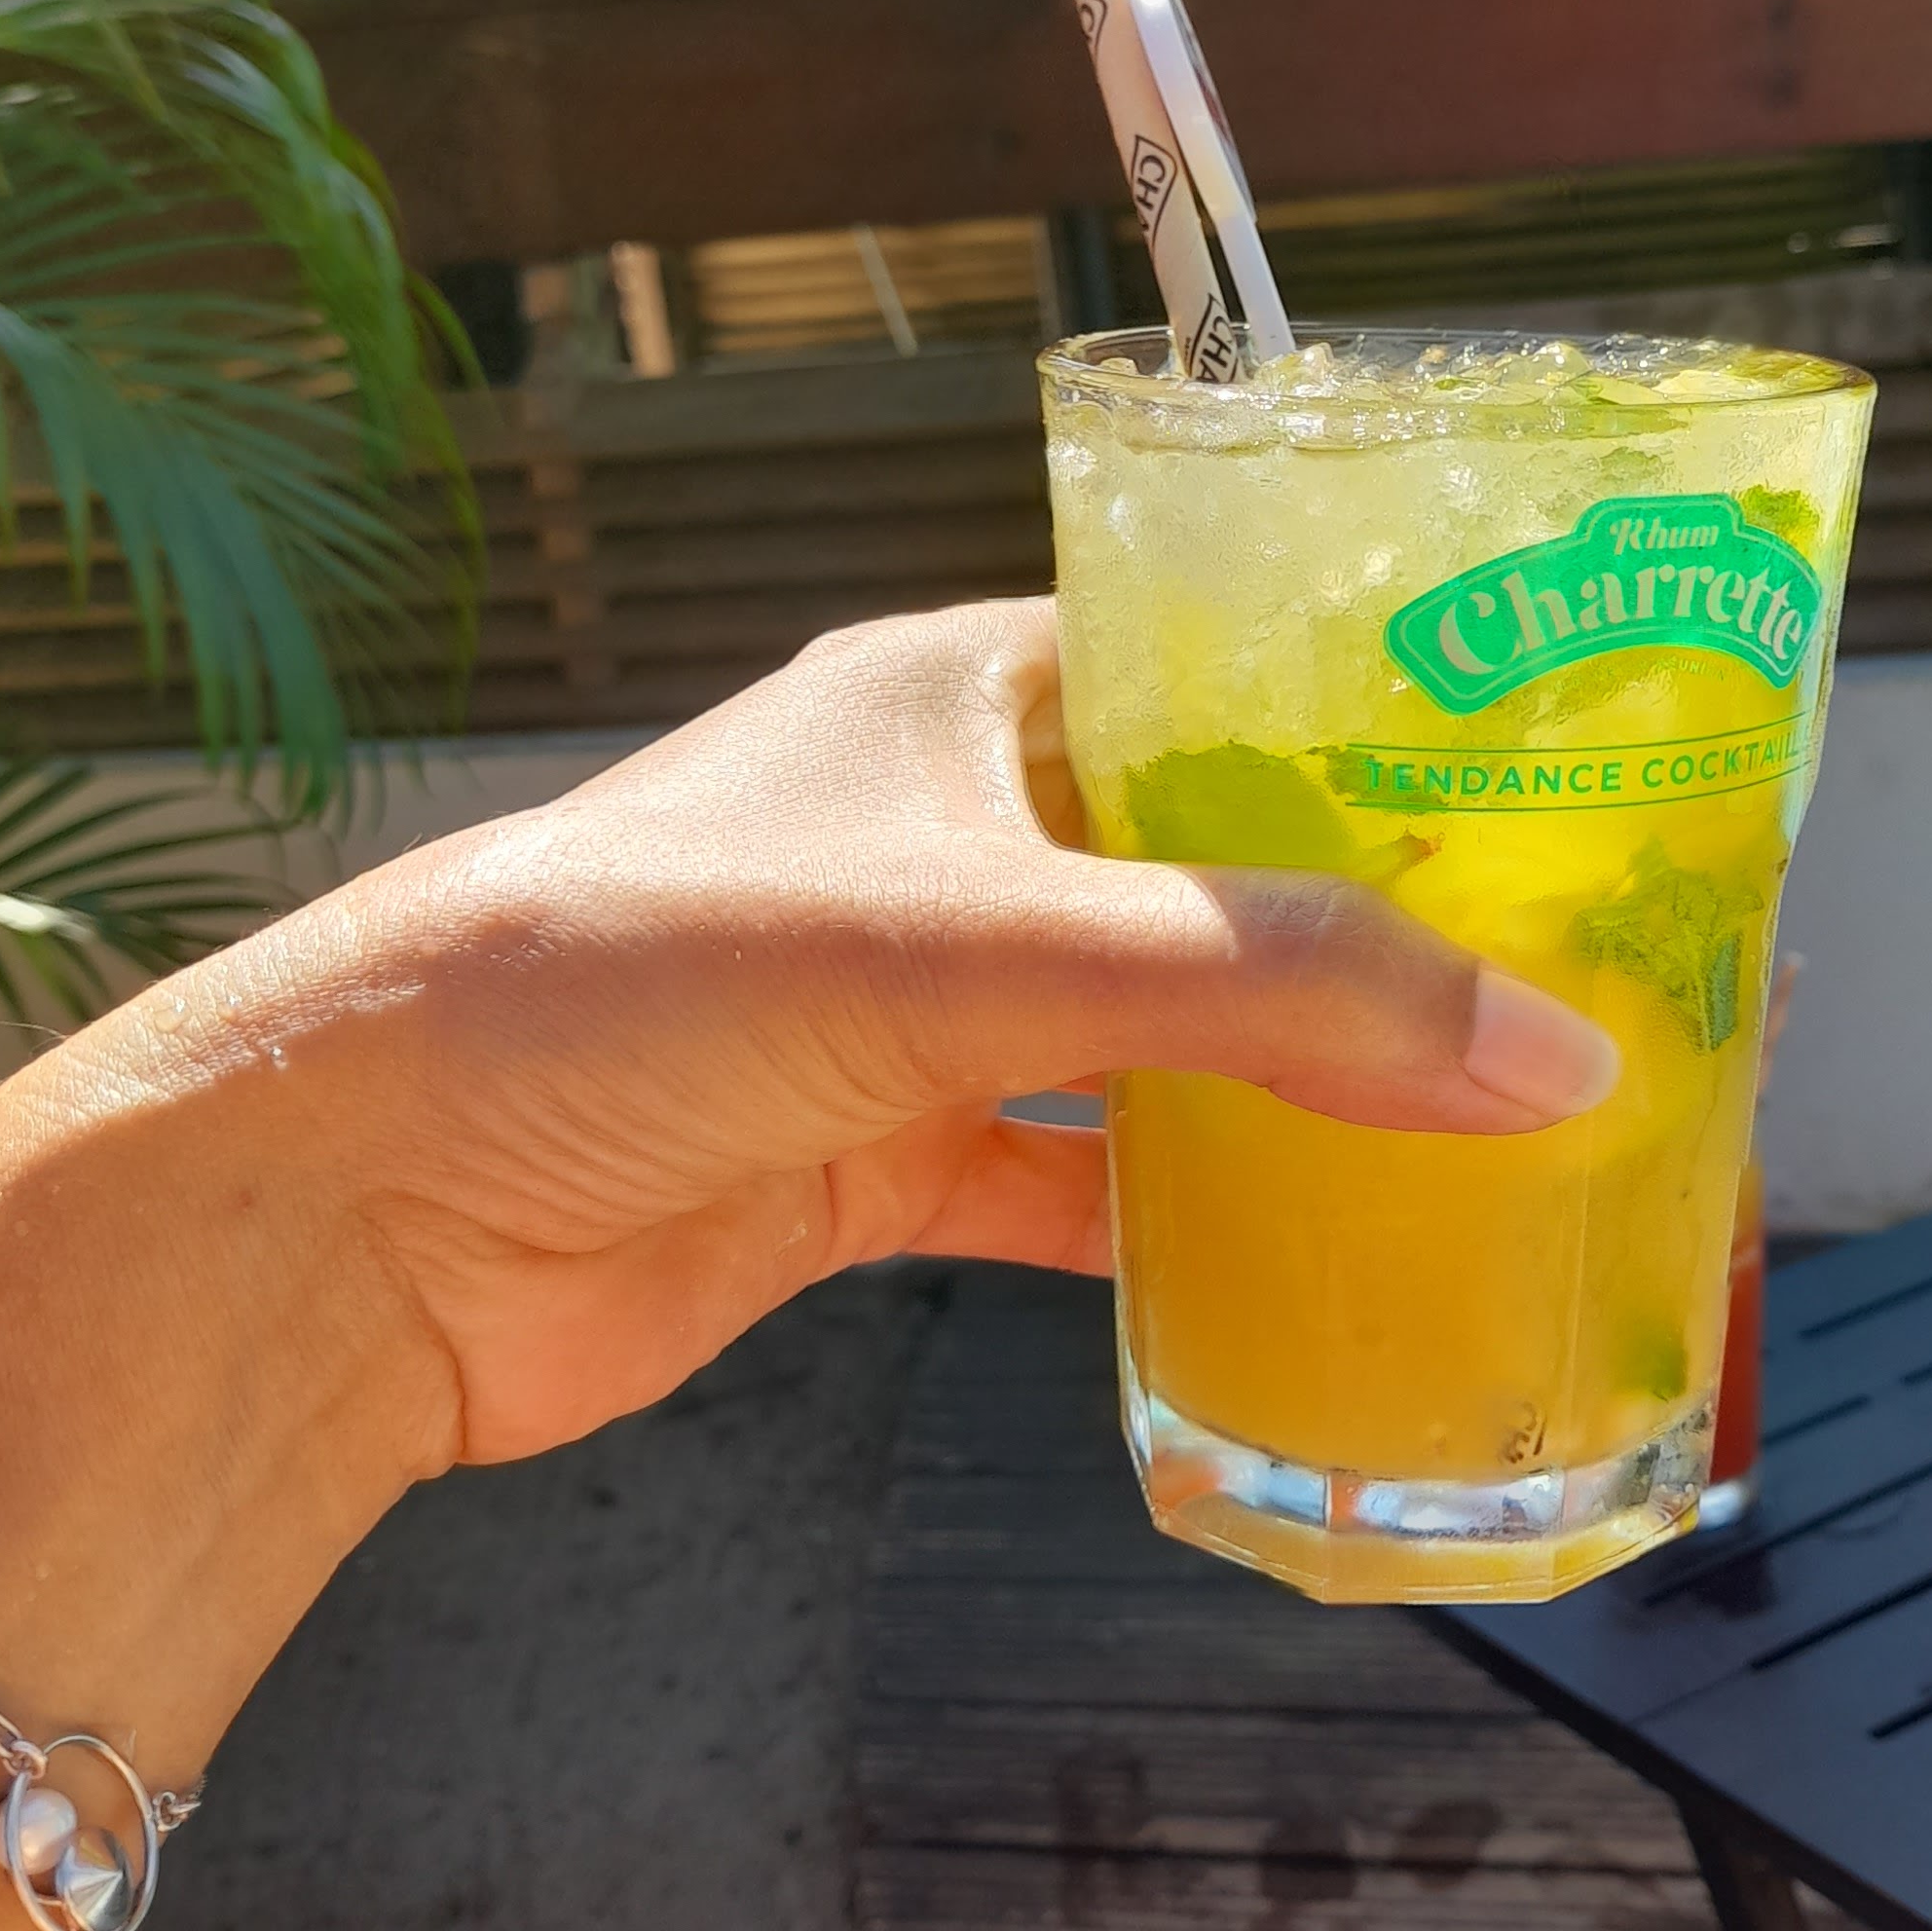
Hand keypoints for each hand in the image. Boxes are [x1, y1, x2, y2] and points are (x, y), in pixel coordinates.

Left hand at [122, 597, 1621, 1471]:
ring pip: (1154, 1036)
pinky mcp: (874, 1161)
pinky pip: (1070, 1188)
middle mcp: (947, 831)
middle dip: (1371, 924)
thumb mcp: (983, 942)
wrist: (363, 1211)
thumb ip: (1272, 988)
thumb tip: (1548, 1050)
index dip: (1383, 715)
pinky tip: (1305, 1266)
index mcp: (963, 692)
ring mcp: (910, 1004)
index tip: (1558, 777)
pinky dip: (1174, 1229)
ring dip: (1288, 1085)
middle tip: (1568, 971)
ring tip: (1487, 1116)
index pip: (1222, 664)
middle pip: (1210, 866)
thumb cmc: (635, 983)